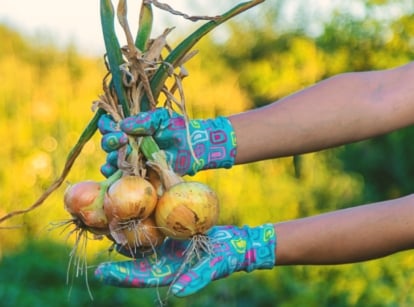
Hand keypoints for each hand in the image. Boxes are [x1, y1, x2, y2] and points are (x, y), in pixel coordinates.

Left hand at [95, 224, 275, 296]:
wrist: (235, 245)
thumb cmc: (225, 258)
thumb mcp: (213, 268)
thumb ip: (195, 280)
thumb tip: (176, 292)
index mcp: (169, 273)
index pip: (140, 277)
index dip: (120, 277)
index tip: (101, 272)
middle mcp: (163, 261)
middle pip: (133, 263)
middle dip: (113, 261)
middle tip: (93, 251)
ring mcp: (166, 248)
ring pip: (139, 247)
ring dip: (123, 240)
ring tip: (103, 231)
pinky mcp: (172, 235)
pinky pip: (151, 231)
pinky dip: (138, 226)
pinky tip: (128, 215)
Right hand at [98, 108, 236, 175]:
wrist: (193, 146)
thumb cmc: (177, 128)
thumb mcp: (161, 118)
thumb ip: (144, 120)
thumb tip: (123, 125)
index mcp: (129, 127)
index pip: (108, 125)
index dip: (107, 126)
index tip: (119, 129)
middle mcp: (126, 143)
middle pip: (107, 144)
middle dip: (111, 142)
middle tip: (123, 140)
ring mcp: (131, 159)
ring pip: (111, 161)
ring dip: (113, 159)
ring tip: (123, 157)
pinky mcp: (138, 174)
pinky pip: (120, 177)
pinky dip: (115, 175)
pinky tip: (116, 171)